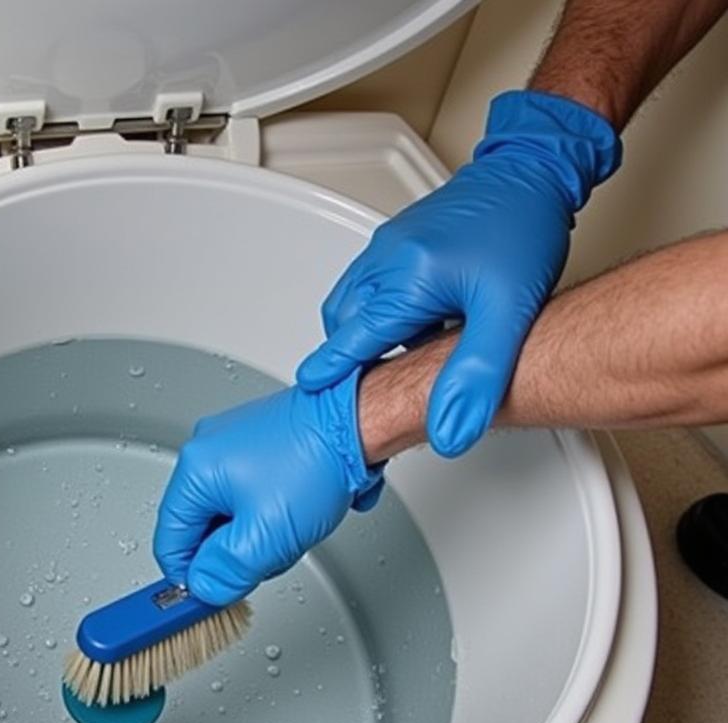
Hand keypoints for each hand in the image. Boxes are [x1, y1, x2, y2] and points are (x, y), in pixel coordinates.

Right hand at [153, 370, 382, 605]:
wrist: (358, 421)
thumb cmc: (318, 461)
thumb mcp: (266, 536)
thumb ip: (226, 571)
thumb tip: (204, 587)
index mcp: (195, 469)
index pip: (169, 543)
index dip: (191, 576)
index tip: (213, 594)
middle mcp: (207, 450)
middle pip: (201, 529)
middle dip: (233, 551)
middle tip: (269, 551)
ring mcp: (233, 444)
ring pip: (229, 514)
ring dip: (256, 532)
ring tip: (290, 522)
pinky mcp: (259, 444)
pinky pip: (251, 494)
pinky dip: (270, 510)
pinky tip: (297, 507)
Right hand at [297, 90, 620, 456]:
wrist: (533, 170)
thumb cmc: (524, 230)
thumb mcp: (510, 314)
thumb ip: (476, 376)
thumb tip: (450, 430)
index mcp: (407, 278)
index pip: (353, 340)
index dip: (331, 371)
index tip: (309, 391)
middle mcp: (386, 259)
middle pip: (344, 324)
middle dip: (350, 356)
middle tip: (368, 387)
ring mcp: (388, 247)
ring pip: (352, 304)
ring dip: (366, 334)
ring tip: (405, 353)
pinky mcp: (396, 241)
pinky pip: (367, 285)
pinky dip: (376, 312)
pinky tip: (418, 322)